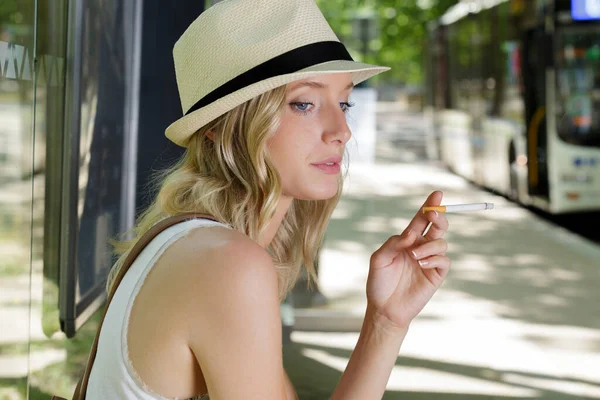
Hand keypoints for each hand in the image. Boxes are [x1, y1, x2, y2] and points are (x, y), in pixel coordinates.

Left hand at [366, 191, 449, 329]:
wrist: (384, 308)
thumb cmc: (379, 282)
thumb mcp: (379, 258)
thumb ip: (394, 243)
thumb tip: (412, 234)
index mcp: (407, 240)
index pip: (421, 219)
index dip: (429, 206)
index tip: (437, 194)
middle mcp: (420, 247)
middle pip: (437, 226)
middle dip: (438, 218)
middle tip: (432, 216)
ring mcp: (429, 260)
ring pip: (441, 243)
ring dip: (429, 246)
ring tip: (414, 256)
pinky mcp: (436, 275)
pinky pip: (444, 260)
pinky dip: (433, 259)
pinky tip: (420, 265)